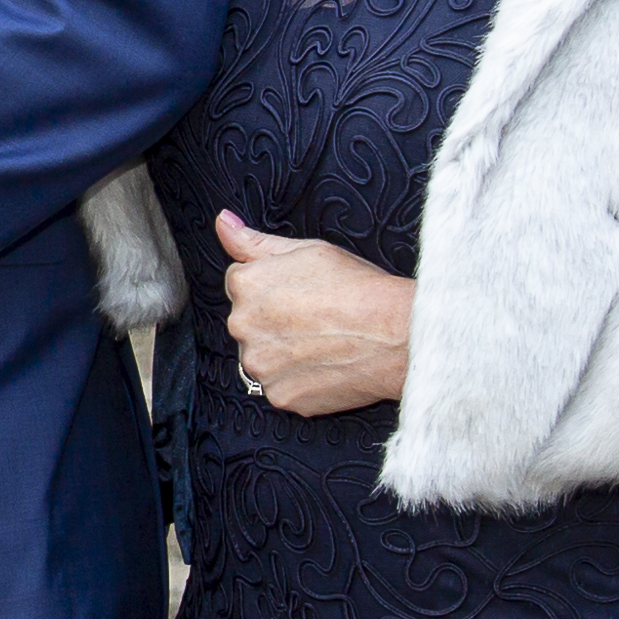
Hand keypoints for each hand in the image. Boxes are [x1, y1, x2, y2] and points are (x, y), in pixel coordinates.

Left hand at [213, 211, 411, 418]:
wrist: (395, 334)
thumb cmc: (357, 288)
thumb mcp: (307, 249)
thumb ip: (254, 242)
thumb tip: (223, 222)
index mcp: (245, 285)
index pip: (242, 284)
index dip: (275, 286)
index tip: (302, 292)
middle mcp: (243, 326)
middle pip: (249, 322)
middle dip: (273, 320)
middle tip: (315, 318)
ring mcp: (261, 365)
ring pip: (263, 357)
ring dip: (283, 353)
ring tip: (322, 343)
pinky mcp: (281, 396)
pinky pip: (281, 387)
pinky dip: (299, 380)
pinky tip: (325, 365)